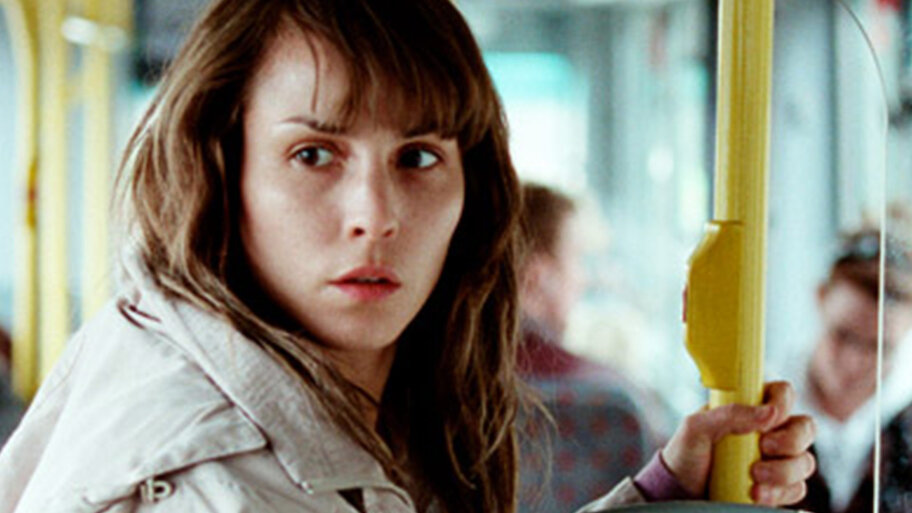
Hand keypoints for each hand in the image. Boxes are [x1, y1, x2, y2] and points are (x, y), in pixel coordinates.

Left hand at [661, 381, 815, 505]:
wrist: (680, 492)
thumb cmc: (686, 453)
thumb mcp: (696, 427)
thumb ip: (729, 414)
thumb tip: (768, 413)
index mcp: (751, 408)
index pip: (783, 393)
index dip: (783, 402)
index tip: (769, 419)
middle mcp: (770, 432)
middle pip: (805, 427)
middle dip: (791, 440)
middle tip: (763, 449)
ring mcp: (776, 460)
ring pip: (804, 461)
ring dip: (783, 471)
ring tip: (754, 476)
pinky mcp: (778, 487)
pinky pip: (796, 489)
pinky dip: (780, 492)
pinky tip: (756, 493)